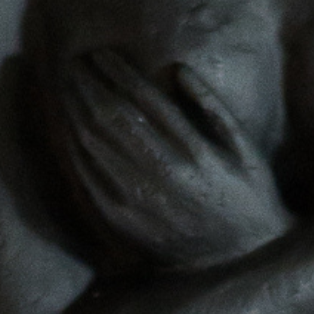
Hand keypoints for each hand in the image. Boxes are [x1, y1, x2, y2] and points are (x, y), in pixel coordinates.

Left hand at [49, 48, 292, 269]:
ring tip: (67, 89)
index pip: (142, 98)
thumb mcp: (245, 149)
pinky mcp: (124, 222)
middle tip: (74, 64)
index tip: (99, 54)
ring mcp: (140, 200)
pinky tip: (69, 130)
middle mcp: (163, 173)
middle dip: (88, 86)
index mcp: (194, 151)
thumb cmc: (247, 198)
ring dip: (75, 112)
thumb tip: (179, 70)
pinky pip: (89, 179)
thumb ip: (213, 108)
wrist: (240, 260)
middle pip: (111, 117)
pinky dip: (75, 149)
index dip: (116, 72)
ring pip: (94, 144)